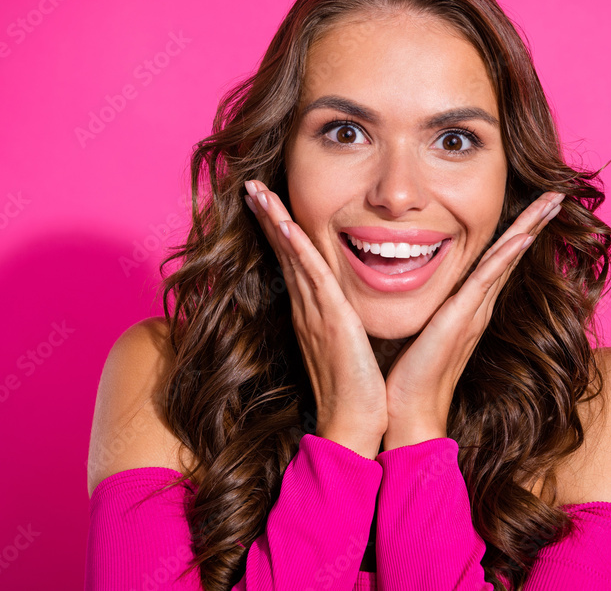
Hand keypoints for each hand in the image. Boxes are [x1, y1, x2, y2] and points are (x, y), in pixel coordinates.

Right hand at [244, 180, 386, 457]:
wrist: (354, 424)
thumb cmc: (358, 389)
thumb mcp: (350, 346)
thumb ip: (346, 323)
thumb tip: (350, 308)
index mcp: (313, 313)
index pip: (293, 262)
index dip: (280, 231)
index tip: (269, 203)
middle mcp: (307, 309)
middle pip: (284, 253)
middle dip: (268, 217)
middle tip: (252, 185)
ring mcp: (314, 313)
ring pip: (291, 257)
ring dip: (274, 221)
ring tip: (258, 191)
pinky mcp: (329, 320)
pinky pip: (310, 275)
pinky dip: (296, 248)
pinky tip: (287, 224)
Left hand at [381, 191, 564, 450]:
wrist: (408, 411)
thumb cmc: (407, 374)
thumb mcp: (419, 329)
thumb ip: (425, 308)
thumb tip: (407, 282)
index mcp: (468, 306)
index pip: (497, 260)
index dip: (517, 230)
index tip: (534, 204)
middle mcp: (477, 307)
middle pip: (511, 254)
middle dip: (535, 221)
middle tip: (559, 193)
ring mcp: (473, 312)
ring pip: (506, 260)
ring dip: (530, 228)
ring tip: (552, 201)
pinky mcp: (461, 320)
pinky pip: (487, 280)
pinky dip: (506, 256)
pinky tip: (522, 235)